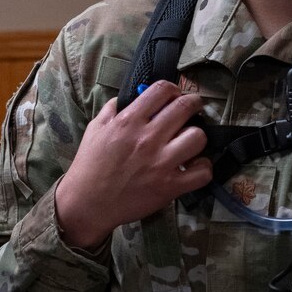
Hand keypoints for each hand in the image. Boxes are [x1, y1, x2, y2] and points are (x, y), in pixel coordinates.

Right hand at [54, 81, 210, 248]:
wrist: (88, 202)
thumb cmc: (90, 165)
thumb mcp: (95, 128)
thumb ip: (113, 109)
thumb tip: (131, 94)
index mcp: (129, 121)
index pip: (162, 90)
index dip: (173, 89)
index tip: (174, 95)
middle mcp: (148, 138)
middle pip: (186, 108)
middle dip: (193, 103)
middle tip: (192, 109)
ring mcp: (161, 163)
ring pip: (198, 137)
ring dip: (197, 136)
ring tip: (190, 141)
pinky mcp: (170, 186)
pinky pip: (202, 172)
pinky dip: (203, 168)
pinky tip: (194, 166)